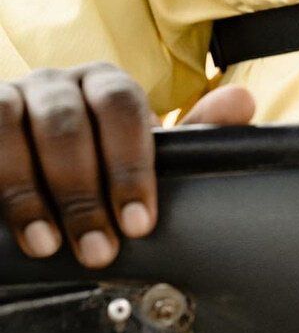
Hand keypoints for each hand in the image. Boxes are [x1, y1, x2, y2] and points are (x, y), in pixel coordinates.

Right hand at [0, 63, 254, 267]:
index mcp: (105, 85)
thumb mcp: (139, 154)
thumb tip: (241, 101)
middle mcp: (58, 83)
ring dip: (30, 193)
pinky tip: (4, 220)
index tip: (139, 223)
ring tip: (47, 244)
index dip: (131, 167)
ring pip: (16, 129)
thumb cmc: (93, 161)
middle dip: (84, 193)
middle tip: (98, 249)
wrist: (27, 161)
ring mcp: (12, 97)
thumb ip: (192, 135)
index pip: (123, 109)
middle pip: (69, 123)